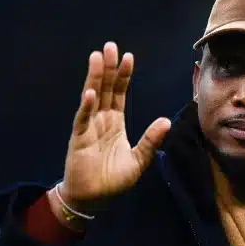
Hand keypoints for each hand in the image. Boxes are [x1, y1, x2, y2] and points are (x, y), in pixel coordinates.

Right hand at [58, 42, 170, 210]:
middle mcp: (101, 120)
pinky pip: (82, 119)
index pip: (119, 94)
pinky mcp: (79, 138)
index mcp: (115, 123)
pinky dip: (86, 106)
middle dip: (108, 68)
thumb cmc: (113, 181)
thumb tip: (165, 121)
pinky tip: (90, 93)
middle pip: (105, 89)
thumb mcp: (138, 161)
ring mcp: (88, 127)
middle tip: (110, 46)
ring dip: (95, 78)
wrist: (93, 199)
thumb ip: (150, 141)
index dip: (123, 76)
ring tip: (97, 58)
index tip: (128, 57)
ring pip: (92, 97)